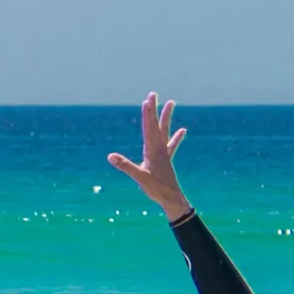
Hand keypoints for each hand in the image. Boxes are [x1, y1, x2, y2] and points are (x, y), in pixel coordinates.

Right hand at [109, 92, 189, 217]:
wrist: (172, 198)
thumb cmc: (156, 188)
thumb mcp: (139, 177)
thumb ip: (125, 166)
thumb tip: (110, 156)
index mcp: (152, 150)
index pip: (149, 128)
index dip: (148, 114)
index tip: (147, 100)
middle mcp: (159, 148)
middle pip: (157, 125)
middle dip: (155, 110)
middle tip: (154, 94)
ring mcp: (164, 153)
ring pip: (165, 131)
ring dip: (166, 117)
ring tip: (171, 103)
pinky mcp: (166, 160)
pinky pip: (171, 145)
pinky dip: (176, 137)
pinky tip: (183, 130)